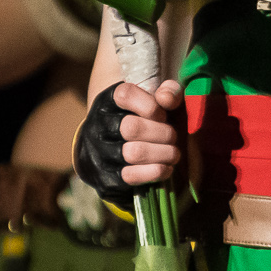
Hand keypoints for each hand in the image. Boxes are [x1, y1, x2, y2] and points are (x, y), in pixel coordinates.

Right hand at [74, 78, 185, 202]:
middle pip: (132, 128)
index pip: (125, 95)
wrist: (111, 148)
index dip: (150, 105)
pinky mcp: (104, 178)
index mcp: (107, 101)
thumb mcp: (156, 100)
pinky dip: (156, 172)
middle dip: (163, 133)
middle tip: (173, 136)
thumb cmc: (142, 119)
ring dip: (163, 153)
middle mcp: (97, 126)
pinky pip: (131, 176)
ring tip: (173, 152)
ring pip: (134, 153)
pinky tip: (166, 167)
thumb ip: (168, 92)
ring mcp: (98, 154)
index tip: (162, 114)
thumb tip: (167, 98)